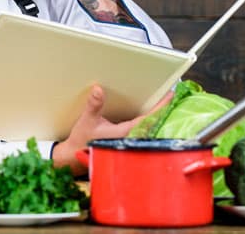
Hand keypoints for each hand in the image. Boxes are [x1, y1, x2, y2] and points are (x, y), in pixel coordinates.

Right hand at [51, 85, 172, 174]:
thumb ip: (94, 105)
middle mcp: (129, 137)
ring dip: (154, 114)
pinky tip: (146, 113)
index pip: (147, 118)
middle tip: (170, 94)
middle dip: (161, 108)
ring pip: (146, 126)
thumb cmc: (82, 139)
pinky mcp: (123, 140)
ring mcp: (127, 140)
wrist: (75, 155)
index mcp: (123, 132)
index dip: (159, 107)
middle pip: (151, 122)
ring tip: (162, 101)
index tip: (169, 96)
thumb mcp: (87, 120)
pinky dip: (145, 119)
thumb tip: (99, 89)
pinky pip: (139, 128)